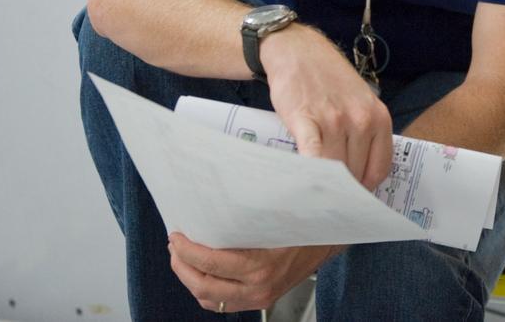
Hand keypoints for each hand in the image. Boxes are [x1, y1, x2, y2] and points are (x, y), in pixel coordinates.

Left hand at [168, 232, 340, 311]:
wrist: (329, 243)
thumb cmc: (305, 225)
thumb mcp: (278, 217)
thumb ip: (248, 215)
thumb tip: (213, 200)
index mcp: (261, 266)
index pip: (211, 263)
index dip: (187, 250)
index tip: (176, 235)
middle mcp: (258, 288)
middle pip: (203, 286)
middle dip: (181, 265)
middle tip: (175, 246)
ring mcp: (258, 298)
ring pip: (208, 299)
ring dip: (189, 279)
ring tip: (182, 259)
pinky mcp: (259, 302)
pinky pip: (222, 304)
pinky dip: (205, 291)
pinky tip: (200, 274)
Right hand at [260, 25, 392, 187]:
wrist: (298, 52)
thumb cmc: (329, 80)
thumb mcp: (361, 102)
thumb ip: (365, 134)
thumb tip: (361, 175)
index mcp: (378, 117)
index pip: (379, 168)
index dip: (366, 187)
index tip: (355, 196)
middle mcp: (361, 120)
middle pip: (356, 172)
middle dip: (345, 188)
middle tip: (333, 198)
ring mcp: (334, 120)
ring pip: (335, 169)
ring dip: (327, 183)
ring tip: (318, 191)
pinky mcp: (306, 120)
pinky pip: (313, 155)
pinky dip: (312, 171)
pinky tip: (308, 182)